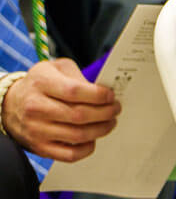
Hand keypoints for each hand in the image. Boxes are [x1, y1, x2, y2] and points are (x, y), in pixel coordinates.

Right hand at [2, 59, 120, 161]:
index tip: (111, 95)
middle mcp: (36, 108)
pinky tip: (93, 138)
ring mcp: (37, 130)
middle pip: (79, 115)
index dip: (98, 95)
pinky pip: (69, 155)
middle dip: (105, 112)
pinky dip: (87, 148)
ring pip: (77, 135)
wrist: (10, 104)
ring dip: (101, 129)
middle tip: (115, 109)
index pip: (74, 91)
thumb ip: (78, 75)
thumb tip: (102, 91)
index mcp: (41, 83)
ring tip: (110, 122)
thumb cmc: (39, 84)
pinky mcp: (39, 147)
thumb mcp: (55, 68)